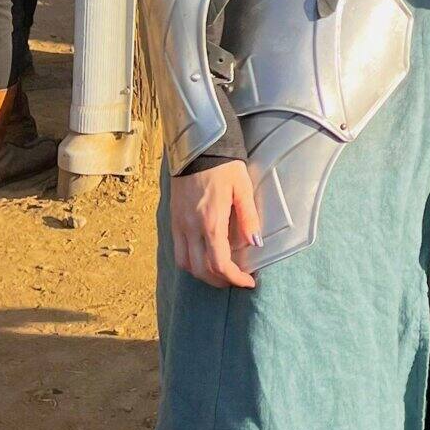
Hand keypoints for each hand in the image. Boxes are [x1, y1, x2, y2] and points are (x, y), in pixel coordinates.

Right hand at [170, 160, 260, 287]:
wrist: (197, 147)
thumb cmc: (223, 166)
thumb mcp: (243, 188)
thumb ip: (249, 218)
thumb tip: (255, 243)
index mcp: (210, 222)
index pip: (219, 264)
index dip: (234, 279)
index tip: (248, 281)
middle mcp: (190, 227)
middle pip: (201, 270)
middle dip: (220, 281)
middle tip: (237, 279)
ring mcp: (178, 224)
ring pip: (186, 264)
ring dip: (203, 274)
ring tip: (222, 272)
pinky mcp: (173, 219)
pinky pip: (178, 251)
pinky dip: (191, 262)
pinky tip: (205, 257)